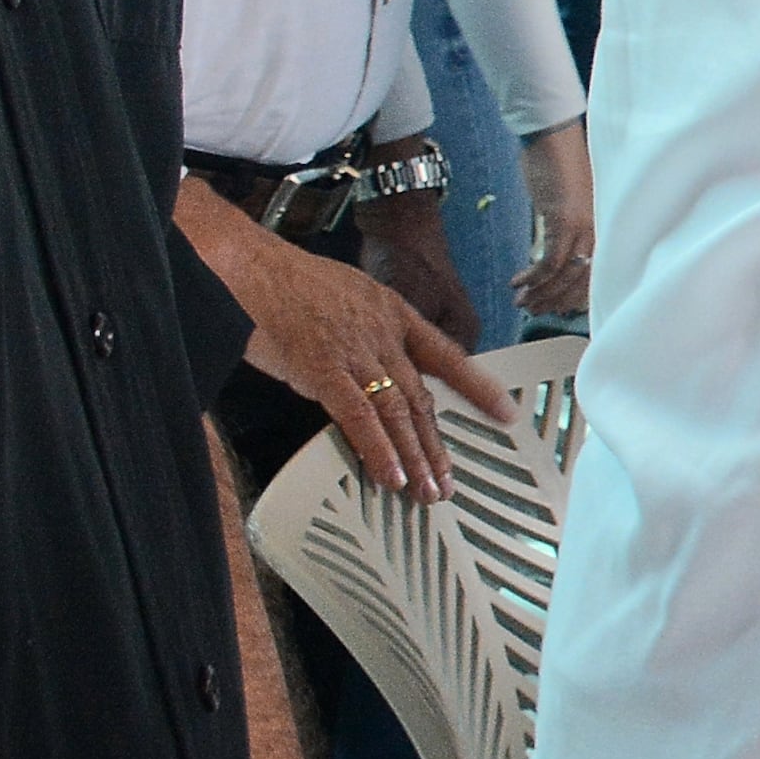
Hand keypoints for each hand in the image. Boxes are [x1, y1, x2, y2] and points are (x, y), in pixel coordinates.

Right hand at [187, 192, 515, 505]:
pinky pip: (359, 416)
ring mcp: (357, 352)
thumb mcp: (347, 301)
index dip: (479, 388)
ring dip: (414, 457)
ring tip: (427, 491)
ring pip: (397, 412)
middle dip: (436, 445)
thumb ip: (366, 337)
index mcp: (394, 314)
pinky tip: (391, 476)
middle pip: (420, 398)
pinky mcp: (324, 369)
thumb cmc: (291, 285)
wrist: (253, 267)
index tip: (506, 414)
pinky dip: (378, 449)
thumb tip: (370, 374)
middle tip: (449, 483)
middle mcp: (385, 335)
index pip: (448, 356)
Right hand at [514, 118, 595, 323]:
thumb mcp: (568, 204)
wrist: (553, 136)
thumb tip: (554, 257)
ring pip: (564, 277)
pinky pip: (549, 263)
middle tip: (533, 309)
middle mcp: (599, 231)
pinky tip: (518, 282)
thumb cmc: (559, 165)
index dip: (575, 296)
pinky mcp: (565, 222)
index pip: (595, 274)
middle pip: (581, 281)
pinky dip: (533, 278)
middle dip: (555, 300)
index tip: (556, 308)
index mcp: (602, 227)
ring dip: (541, 293)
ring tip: (521, 301)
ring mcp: (584, 228)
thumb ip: (567, 229)